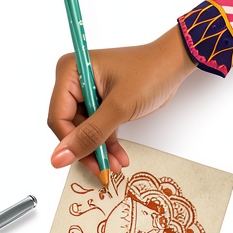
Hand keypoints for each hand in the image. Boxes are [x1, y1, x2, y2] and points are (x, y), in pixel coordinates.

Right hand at [48, 26, 196, 177]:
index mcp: (70, 72)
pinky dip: (106, 143)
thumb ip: (89, 134)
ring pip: (83, 132)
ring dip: (99, 150)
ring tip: (115, 165)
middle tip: (103, 168)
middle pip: (70, 127)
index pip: (58, 117)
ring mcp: (85, 93)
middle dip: (88, 148)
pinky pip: (95, 129)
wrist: (174, 64)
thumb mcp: (119, 107)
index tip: (85, 161)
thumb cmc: (150, 72)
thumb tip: (59, 158)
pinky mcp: (98, 103)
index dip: (71, 142)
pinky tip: (117, 157)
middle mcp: (73, 81)